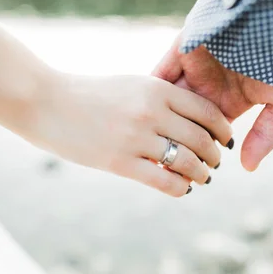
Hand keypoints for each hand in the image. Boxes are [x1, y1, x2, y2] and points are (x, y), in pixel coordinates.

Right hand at [28, 71, 232, 196]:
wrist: (46, 102)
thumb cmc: (90, 94)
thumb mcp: (131, 85)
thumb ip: (160, 99)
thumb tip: (190, 122)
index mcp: (156, 89)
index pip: (206, 111)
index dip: (223, 129)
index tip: (226, 140)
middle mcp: (151, 112)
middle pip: (202, 139)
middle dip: (215, 155)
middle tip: (216, 163)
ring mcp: (136, 138)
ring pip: (187, 162)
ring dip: (201, 174)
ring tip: (203, 178)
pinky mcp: (119, 162)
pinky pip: (163, 181)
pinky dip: (180, 188)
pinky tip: (183, 189)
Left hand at [153, 35, 272, 171]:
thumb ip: (266, 135)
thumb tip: (249, 168)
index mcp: (230, 100)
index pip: (205, 132)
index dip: (195, 151)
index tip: (184, 173)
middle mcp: (209, 85)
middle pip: (181, 118)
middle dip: (170, 138)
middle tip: (159, 162)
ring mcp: (195, 66)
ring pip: (167, 97)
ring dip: (156, 117)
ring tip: (144, 141)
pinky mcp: (185, 46)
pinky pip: (162, 70)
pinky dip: (151, 90)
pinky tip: (142, 111)